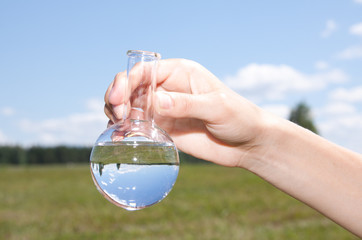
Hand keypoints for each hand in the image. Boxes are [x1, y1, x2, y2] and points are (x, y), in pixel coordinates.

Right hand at [104, 59, 269, 166]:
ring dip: (117, 114)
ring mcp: (164, 109)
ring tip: (119, 128)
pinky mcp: (164, 129)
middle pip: (130, 87)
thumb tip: (156, 101)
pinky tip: (121, 138)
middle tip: (118, 115)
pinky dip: (126, 130)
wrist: (247, 144)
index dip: (126, 81)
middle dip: (117, 98)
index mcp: (180, 73)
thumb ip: (187, 103)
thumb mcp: (216, 107)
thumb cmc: (239, 117)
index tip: (118, 99)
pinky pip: (138, 127)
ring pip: (130, 106)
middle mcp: (168, 89)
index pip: (144, 70)